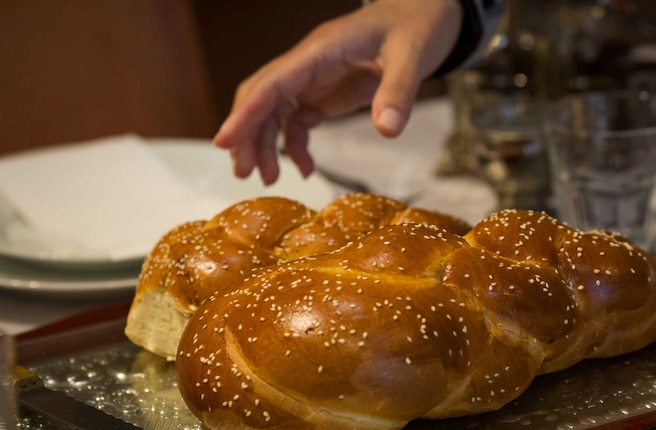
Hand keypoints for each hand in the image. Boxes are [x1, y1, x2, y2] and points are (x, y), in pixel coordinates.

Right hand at [212, 0, 461, 184]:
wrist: (425, 14)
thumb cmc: (416, 27)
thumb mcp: (413, 57)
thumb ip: (398, 92)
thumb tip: (387, 130)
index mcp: (321, 50)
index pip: (272, 82)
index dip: (245, 112)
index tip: (224, 141)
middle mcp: (309, 64)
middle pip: (262, 98)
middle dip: (248, 134)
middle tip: (244, 173)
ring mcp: (315, 78)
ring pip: (274, 111)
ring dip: (266, 144)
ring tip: (268, 179)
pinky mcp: (325, 92)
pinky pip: (297, 119)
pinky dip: (295, 145)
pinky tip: (306, 168)